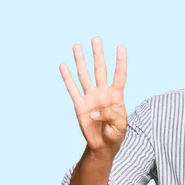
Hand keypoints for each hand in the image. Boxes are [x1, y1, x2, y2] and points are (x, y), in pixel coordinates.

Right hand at [59, 37, 127, 153]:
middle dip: (98, 54)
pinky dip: (67, 78)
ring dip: (81, 61)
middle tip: (95, 39)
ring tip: (77, 46)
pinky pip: (72, 89)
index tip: (121, 47)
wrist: (103, 145)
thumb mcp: (120, 126)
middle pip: (100, 69)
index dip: (120, 62)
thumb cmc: (116, 134)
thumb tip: (95, 112)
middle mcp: (103, 93)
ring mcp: (90, 97)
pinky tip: (63, 66)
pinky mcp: (79, 105)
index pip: (119, 75)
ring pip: (85, 75)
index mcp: (116, 96)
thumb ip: (112, 116)